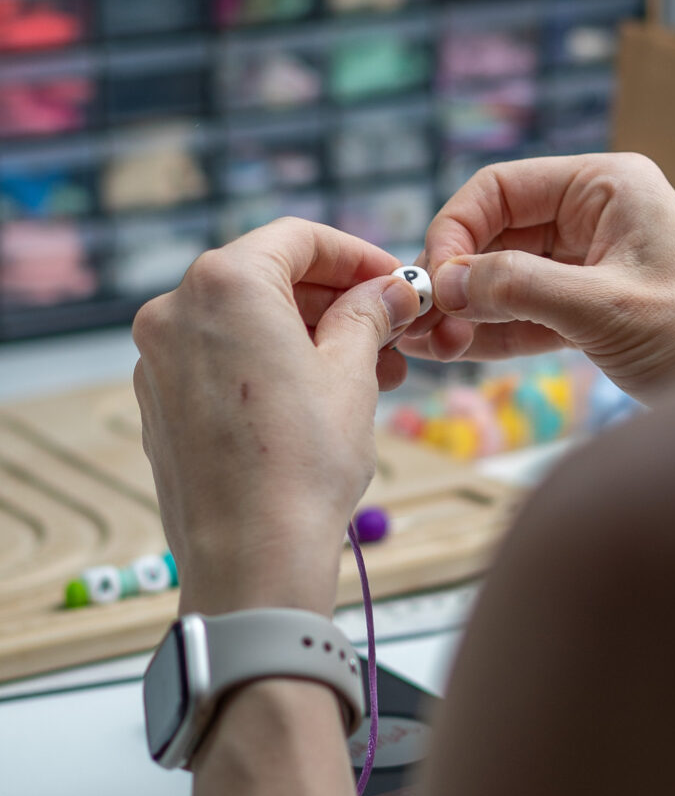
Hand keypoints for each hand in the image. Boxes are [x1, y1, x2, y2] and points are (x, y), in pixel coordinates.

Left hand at [132, 217, 421, 617]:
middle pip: (270, 278)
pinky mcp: (161, 401)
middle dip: (337, 299)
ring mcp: (161, 359)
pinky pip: (224, 357)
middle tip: (390, 325)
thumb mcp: (353, 371)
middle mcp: (177, 311)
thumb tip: (389, 291)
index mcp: (224, 284)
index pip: (299, 239)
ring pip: (248, 321)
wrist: (252, 556)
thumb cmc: (303, 462)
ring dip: (311, 333)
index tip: (392, 278)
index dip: (356, 255)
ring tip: (372, 368)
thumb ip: (368, 313)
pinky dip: (273, 361)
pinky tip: (322, 393)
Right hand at [400, 153, 674, 401]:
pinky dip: (496, 331)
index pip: (502, 188)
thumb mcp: (603, 306)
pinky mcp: (594, 308)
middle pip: (499, 234)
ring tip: (429, 345)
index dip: (456, 228)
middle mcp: (596, 215)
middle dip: (458, 277)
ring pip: (509, 277)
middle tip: (422, 322)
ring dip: (470, 308)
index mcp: (606, 185)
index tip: (432, 279)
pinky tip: (458, 350)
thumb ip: (516, 289)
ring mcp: (593, 263)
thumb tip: (441, 282)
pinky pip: (530, 312)